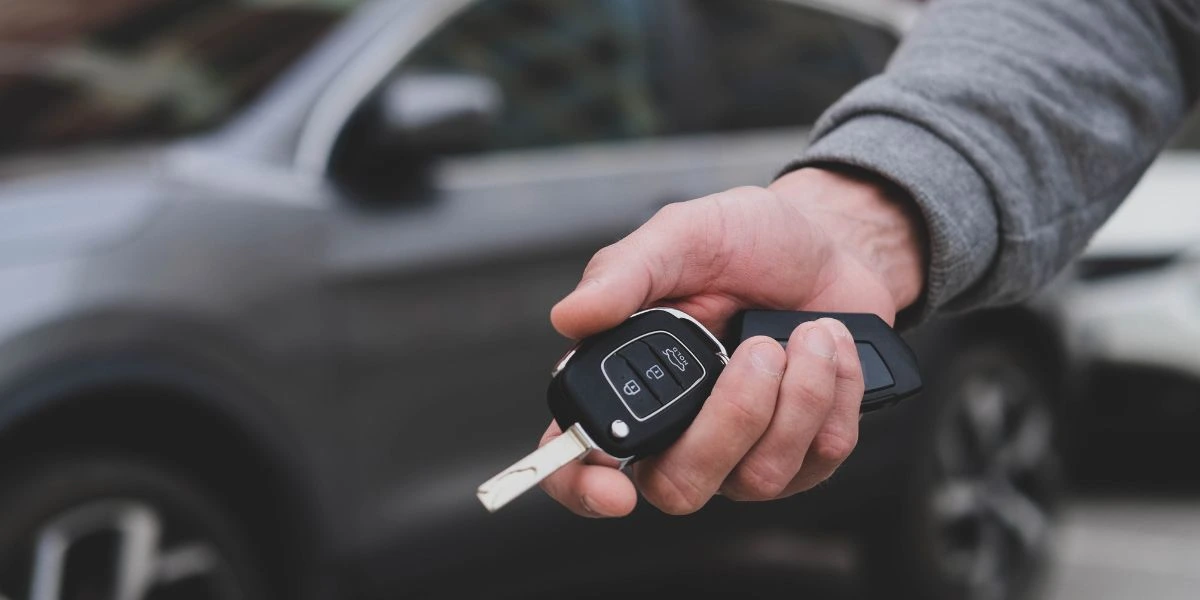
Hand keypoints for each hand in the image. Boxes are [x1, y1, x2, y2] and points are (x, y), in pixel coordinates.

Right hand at [539, 167, 926, 516]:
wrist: (828, 244)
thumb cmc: (745, 241)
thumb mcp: (681, 236)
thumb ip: (624, 275)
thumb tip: (570, 318)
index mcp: (629, 381)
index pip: (577, 458)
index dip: (582, 486)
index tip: (614, 489)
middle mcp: (678, 430)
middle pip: (679, 486)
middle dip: (731, 421)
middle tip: (760, 351)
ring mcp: (741, 454)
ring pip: (758, 477)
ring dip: (798, 396)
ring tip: (809, 332)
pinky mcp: (803, 455)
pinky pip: (819, 458)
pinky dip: (835, 392)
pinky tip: (831, 346)